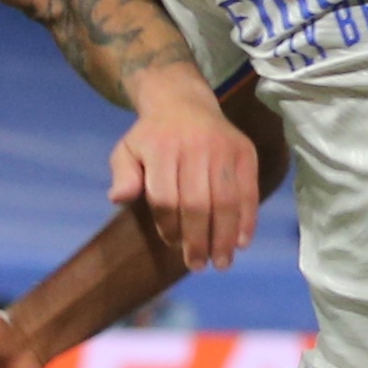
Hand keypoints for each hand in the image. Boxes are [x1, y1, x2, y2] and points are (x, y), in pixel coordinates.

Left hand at [111, 84, 260, 270]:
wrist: (183, 102)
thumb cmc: (152, 137)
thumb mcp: (127, 150)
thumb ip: (123, 174)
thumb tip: (118, 198)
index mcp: (161, 148)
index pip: (165, 197)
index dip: (169, 226)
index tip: (173, 245)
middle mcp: (194, 147)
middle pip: (197, 203)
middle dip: (198, 240)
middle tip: (198, 266)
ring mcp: (222, 149)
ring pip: (226, 200)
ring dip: (224, 236)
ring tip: (221, 263)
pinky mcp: (245, 152)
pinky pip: (248, 191)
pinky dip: (248, 219)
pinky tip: (242, 242)